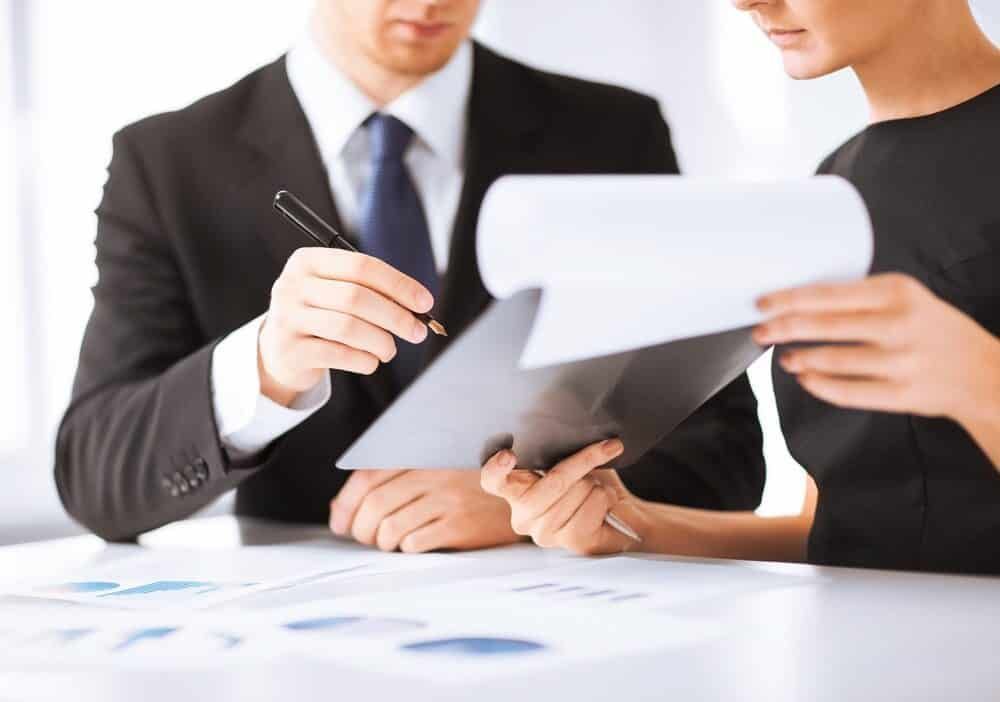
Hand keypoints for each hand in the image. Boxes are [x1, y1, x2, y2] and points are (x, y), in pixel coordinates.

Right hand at [258, 248, 434, 405]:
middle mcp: (292, 285)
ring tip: (390, 350)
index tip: (425, 302)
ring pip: (348, 327)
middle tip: (417, 331)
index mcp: (308, 261)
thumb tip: (419, 304)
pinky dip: (364, 360)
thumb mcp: (337, 292)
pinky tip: (371, 361)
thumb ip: (372, 290)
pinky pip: (339, 355)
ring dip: (381, 341)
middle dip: (395, 316)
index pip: (361, 266)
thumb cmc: (321, 314)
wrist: (281, 350)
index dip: (399, 284)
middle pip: (356, 297)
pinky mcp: (290, 350)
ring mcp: (287, 318)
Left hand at [328, 470, 520, 552]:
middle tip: (365, 537)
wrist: (521, 494)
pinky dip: (407, 548)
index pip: (368, 476)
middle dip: (361, 528)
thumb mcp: (433, 471)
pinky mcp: (460, 524)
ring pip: (390, 527)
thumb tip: (342, 510)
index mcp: (421, 456)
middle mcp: (432, 474)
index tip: (341, 522)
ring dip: (382, 542)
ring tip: (392, 542)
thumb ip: (390, 482)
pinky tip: (416, 544)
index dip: (346, 503)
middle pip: (374, 504)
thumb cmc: (470, 485)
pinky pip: (415, 543)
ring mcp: (447, 499)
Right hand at [481, 440, 650, 555]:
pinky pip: (593, 505)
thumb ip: (553, 448)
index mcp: (514, 490)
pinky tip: (602, 504)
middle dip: (584, 461)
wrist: (618, 516)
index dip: (496, 468)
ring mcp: (546, 533)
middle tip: (606, 448)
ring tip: (595, 490)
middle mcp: (523, 516)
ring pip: (579, 491)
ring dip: (596, 484)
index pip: (493, 481)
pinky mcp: (571, 542)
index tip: (508, 454)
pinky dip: (606, 497)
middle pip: (554, 481)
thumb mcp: (567, 458)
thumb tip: (556, 413)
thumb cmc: (587, 482)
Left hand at [754, 273, 999, 424]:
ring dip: (800, 358)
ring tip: (786, 356)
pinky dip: (819, 385)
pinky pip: (849, 392)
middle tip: (760, 330)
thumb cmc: (934, 329)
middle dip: (784, 328)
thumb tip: (798, 302)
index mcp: (897, 292)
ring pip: (834, 360)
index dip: (789, 299)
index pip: (830, 293)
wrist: (985, 372)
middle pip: (826, 325)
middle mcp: (900, 324)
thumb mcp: (907, 298)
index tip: (763, 303)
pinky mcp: (903, 395)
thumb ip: (862, 298)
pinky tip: (806, 378)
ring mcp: (902, 361)